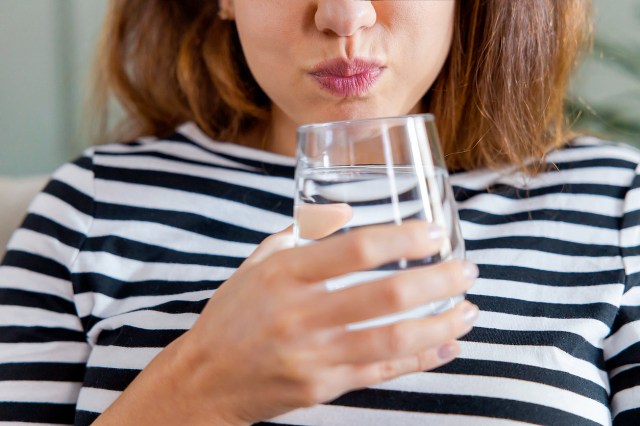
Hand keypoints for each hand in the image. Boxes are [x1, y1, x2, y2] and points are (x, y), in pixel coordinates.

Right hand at [96, 221, 477, 425]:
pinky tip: (448, 344)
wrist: (204, 380)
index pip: (354, 248)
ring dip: (441, 323)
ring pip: (393, 340)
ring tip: (470, 309)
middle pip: (386, 296)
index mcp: (283, 275)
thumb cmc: (233, 316)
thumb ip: (301, 233)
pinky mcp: (322, 387)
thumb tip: (345, 208)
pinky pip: (382, 372)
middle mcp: (300, 315)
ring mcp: (312, 355)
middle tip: (467, 270)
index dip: (403, 238)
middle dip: (439, 281)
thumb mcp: (258, 265)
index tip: (434, 233)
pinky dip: (422, 358)